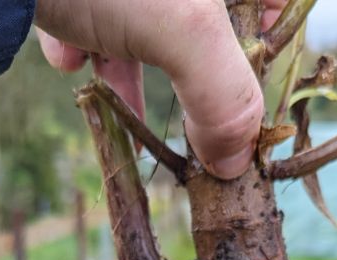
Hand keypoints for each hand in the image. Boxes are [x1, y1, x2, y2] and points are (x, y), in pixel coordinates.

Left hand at [35, 0, 284, 179]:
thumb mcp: (185, 31)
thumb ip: (223, 98)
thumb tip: (234, 165)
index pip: (268, 1)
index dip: (267, 44)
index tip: (249, 92)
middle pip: (202, 21)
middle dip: (192, 67)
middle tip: (192, 118)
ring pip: (143, 19)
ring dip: (130, 63)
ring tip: (119, 95)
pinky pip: (89, 11)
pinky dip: (83, 42)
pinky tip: (68, 60)